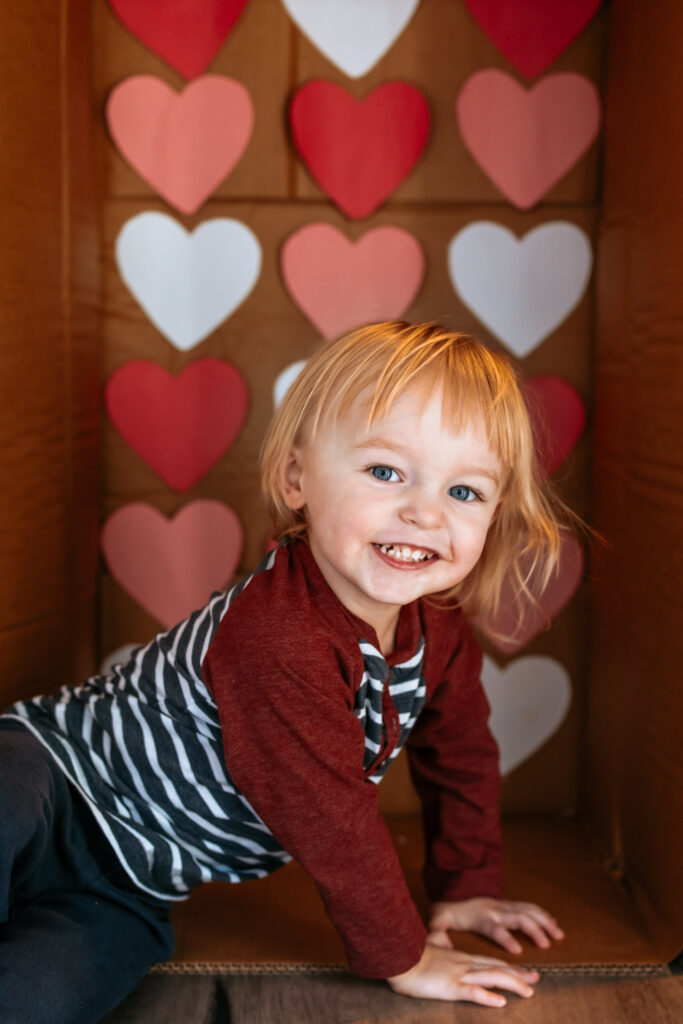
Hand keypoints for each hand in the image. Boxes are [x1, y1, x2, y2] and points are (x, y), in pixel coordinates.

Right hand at [387, 944, 539, 1004]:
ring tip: (528, 992)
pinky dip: (487, 997)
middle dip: (519, 974)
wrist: (399, 956)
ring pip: (492, 977)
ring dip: (512, 984)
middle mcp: (465, 965)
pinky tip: (500, 1002)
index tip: (527, 971)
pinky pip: (472, 992)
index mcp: (462, 958)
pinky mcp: (449, 986)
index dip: (511, 967)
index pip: (492, 963)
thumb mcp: (433, 951)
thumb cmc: (413, 956)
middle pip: (498, 968)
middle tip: (537, 979)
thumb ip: (443, 949)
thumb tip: (445, 945)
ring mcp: (459, 975)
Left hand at [428, 897, 564, 954]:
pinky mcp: (510, 904)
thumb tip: (432, 935)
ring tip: (558, 934)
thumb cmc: (450, 913)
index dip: (505, 938)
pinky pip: (530, 907)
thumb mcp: (439, 919)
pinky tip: (554, 924)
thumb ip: (436, 928)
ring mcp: (504, 905)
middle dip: (533, 930)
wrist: (455, 892)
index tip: (518, 950)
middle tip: (547, 944)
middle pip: (518, 917)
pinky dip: (543, 915)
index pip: (494, 927)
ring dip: (544, 921)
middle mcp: (495, 909)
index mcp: (480, 916)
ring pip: (528, 910)